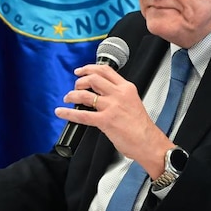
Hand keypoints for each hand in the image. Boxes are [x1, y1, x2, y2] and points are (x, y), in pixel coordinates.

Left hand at [54, 64, 171, 177]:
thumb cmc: (142, 127)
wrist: (148, 142)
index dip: (89, 68)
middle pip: (93, 78)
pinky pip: (82, 115)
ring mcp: (112, 107)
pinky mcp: (105, 121)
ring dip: (72, 95)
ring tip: (68, 98)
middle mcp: (119, 94)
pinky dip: (68, 113)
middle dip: (80, 81)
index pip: (105, 70)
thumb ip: (119, 95)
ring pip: (85, 94)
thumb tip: (102, 95)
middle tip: (75, 86)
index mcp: (126, 88)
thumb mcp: (133, 102)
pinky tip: (61, 112)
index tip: (81, 71)